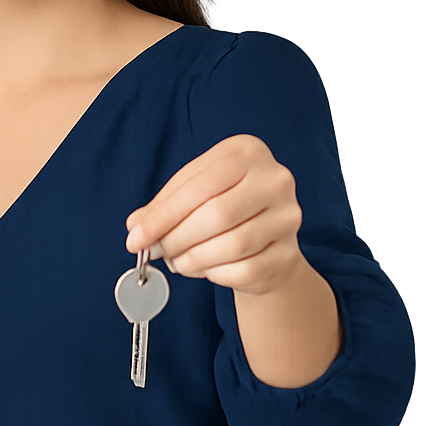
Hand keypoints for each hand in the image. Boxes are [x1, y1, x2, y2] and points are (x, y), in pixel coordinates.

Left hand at [124, 134, 306, 296]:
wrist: (266, 240)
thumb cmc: (223, 207)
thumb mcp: (192, 193)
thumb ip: (163, 206)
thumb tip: (135, 227)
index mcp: (247, 152)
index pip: (199, 185)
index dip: (162, 215)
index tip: (136, 237)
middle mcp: (275, 180)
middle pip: (217, 214)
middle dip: (176, 238)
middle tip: (156, 250)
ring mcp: (287, 217)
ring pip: (233, 244)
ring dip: (193, 258)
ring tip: (176, 260)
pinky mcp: (289, 253)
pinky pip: (244, 269)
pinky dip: (214, 273)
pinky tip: (203, 268)